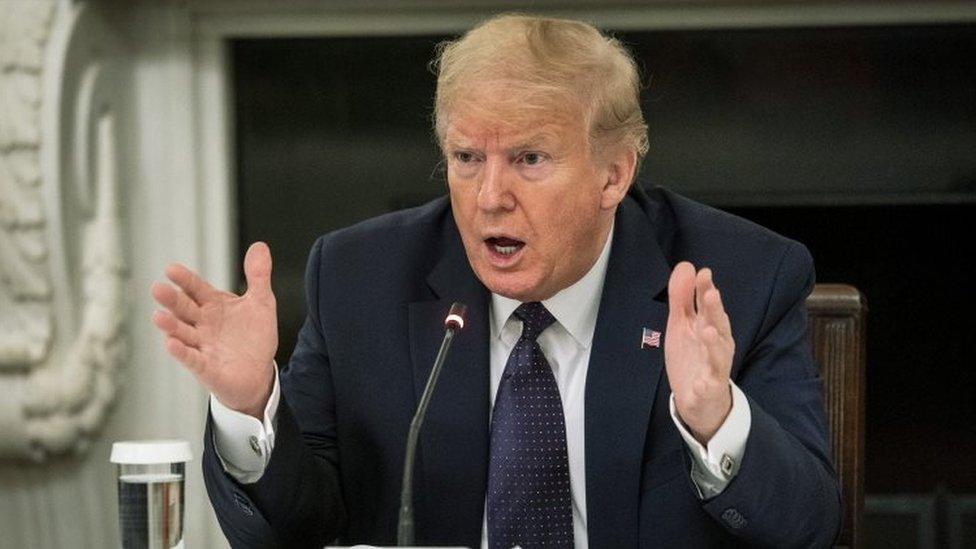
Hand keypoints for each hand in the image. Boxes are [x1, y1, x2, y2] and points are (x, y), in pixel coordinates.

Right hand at [151, 242, 277, 418]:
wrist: (258, 372)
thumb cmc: (254, 336)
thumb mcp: (261, 303)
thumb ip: (258, 276)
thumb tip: (260, 246)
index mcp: (213, 305)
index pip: (196, 289)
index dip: (185, 280)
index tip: (172, 269)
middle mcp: (202, 323)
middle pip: (184, 309)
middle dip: (171, 300)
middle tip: (157, 289)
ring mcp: (202, 345)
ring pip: (182, 333)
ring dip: (170, 325)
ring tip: (159, 316)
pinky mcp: (205, 367)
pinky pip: (192, 359)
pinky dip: (182, 352)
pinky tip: (172, 344)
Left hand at [664, 262, 734, 444]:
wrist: (701, 400)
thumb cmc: (694, 357)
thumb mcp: (683, 325)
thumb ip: (683, 298)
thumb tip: (687, 266)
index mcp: (710, 328)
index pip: (708, 306)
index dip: (706, 291)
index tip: (703, 274)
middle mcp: (717, 346)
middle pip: (718, 326)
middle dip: (715, 311)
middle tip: (710, 294)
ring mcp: (714, 369)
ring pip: (717, 356)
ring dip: (713, 344)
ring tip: (707, 331)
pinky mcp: (708, 391)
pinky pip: (708, 388)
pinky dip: (706, 385)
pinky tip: (701, 382)